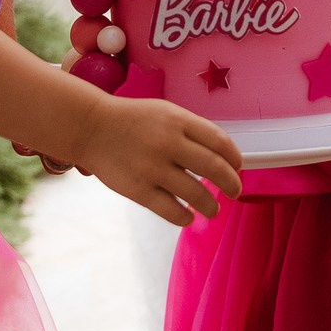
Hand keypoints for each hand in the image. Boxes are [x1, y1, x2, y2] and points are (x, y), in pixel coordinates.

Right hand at [65, 95, 243, 224]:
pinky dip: (185, 217)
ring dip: (211, 206)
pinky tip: (187, 216)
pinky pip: (171, 211)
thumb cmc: (133, 120)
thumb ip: (191, 130)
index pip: (220, 142)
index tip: (238, 167)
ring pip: (196, 194)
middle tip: (235, 192)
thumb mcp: (165, 112)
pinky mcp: (138, 190)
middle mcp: (168, 143)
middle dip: (231, 184)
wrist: (92, 127)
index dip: (235, 158)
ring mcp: (153, 168)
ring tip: (213, 209)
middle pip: (214, 168)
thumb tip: (222, 156)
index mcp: (178, 120)